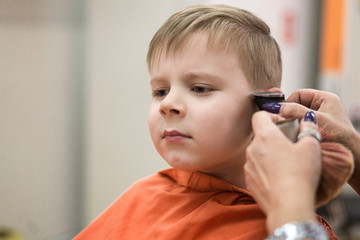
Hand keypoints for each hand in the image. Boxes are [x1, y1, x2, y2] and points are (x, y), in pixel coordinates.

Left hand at [245, 111, 320, 231]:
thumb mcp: (311, 147)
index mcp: (265, 136)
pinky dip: (264, 170)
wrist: (288, 205)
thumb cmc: (300, 174)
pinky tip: (279, 178)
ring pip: (256, 153)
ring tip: (285, 164)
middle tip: (288, 145)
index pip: (259, 115)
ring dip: (268, 154)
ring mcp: (248, 165)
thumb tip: (307, 119)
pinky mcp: (248, 180)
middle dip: (272, 137)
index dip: (270, 116)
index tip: (282, 124)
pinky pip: (255, 169)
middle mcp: (252, 148)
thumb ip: (308, 129)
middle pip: (259, 135)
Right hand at [278, 89, 358, 194]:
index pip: (298, 94)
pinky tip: (294, 137)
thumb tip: (274, 106)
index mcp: (325, 98)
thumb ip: (295, 111)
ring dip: (292, 124)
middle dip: (289, 115)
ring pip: (296, 117)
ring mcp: (318, 119)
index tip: (281, 114)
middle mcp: (321, 107)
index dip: (288, 103)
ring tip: (291, 132)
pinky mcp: (315, 130)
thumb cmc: (341, 138)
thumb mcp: (316, 120)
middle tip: (284, 124)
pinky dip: (295, 131)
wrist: (353, 158)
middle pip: (295, 106)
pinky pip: (299, 126)